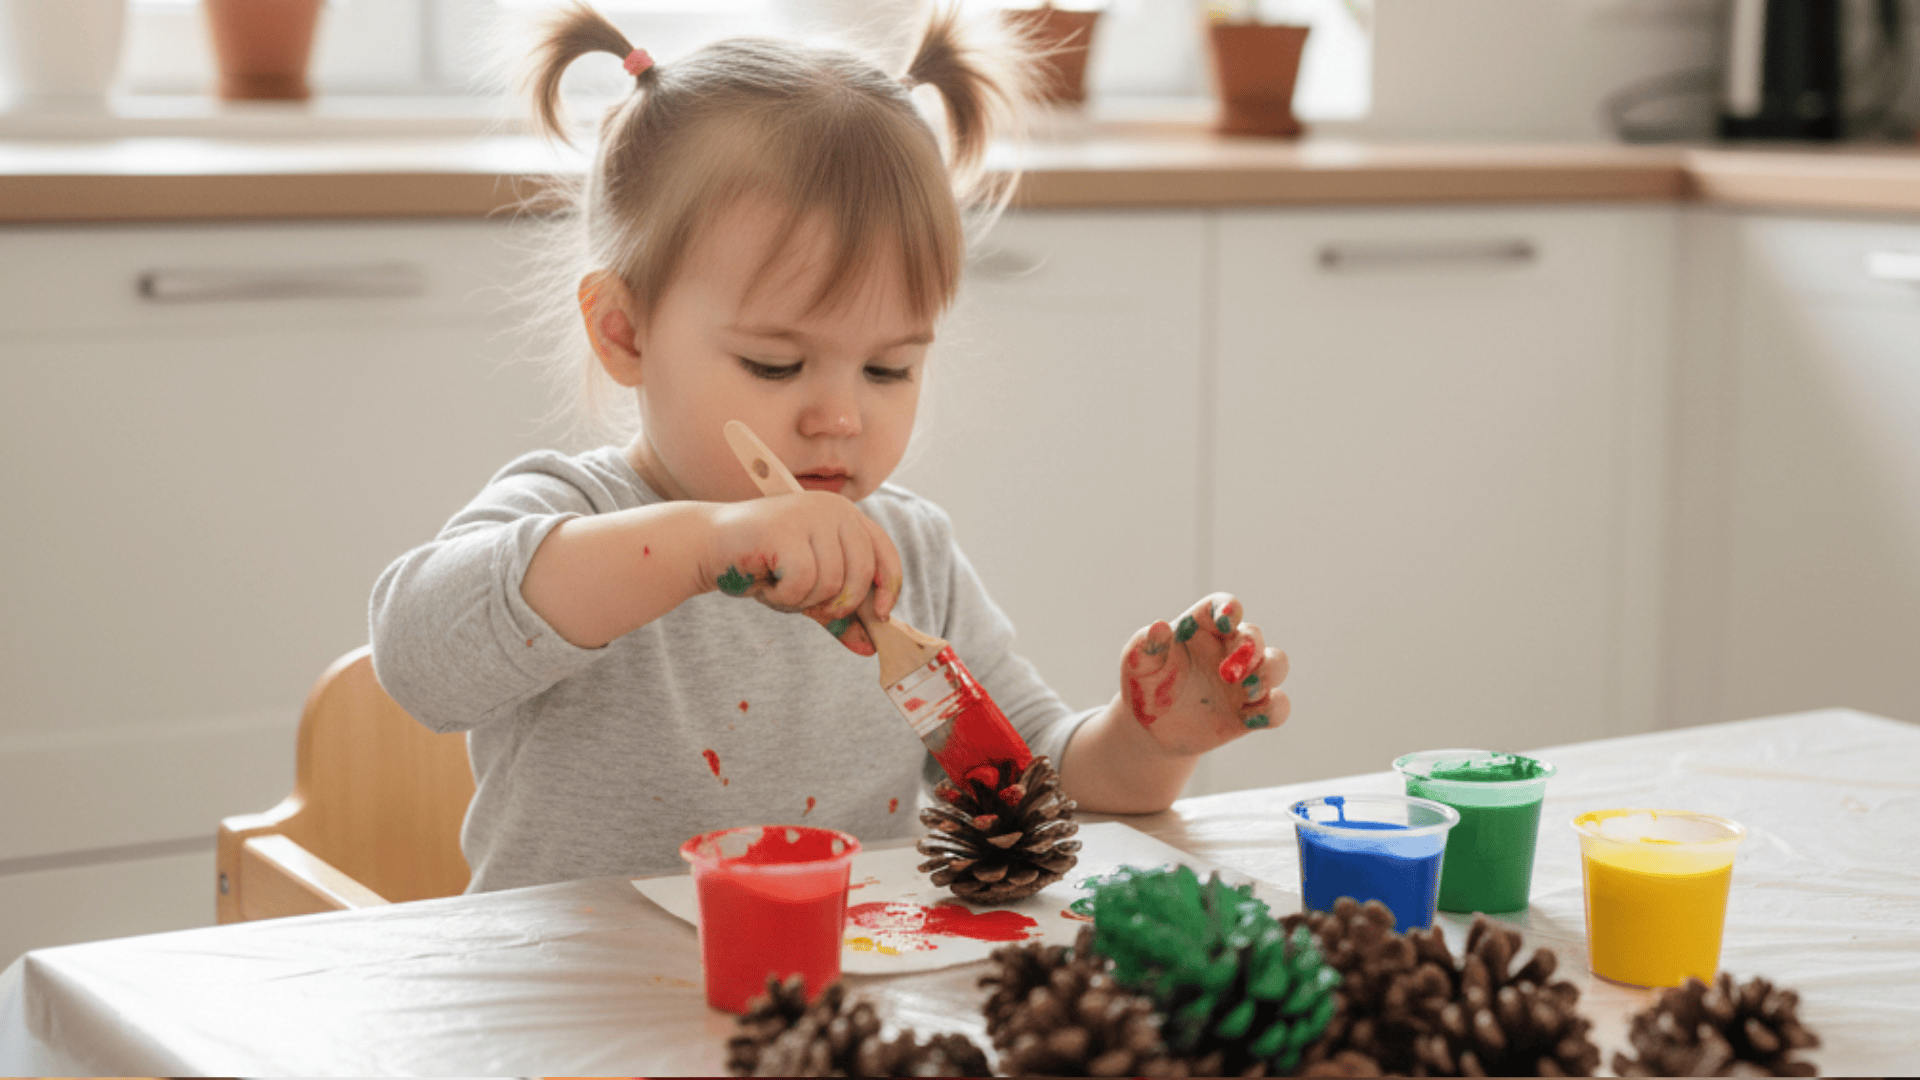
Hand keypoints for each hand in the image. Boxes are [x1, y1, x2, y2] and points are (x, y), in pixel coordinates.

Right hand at [703, 492, 901, 654]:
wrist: (709, 546)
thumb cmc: (763, 566)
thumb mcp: (810, 590)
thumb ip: (839, 614)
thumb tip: (871, 648)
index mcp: (846, 516)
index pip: (885, 553)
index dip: (888, 588)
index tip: (882, 616)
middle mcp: (833, 509)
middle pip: (861, 573)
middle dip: (839, 603)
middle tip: (808, 605)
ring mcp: (809, 516)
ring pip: (831, 582)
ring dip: (803, 601)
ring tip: (779, 587)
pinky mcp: (785, 530)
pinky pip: (803, 582)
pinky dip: (785, 597)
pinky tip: (767, 585)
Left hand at [1118, 592, 1289, 755]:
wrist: (1150, 728)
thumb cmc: (1144, 684)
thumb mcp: (1137, 663)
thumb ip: (1147, 645)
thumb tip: (1159, 627)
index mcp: (1202, 628)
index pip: (1222, 606)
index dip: (1229, 609)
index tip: (1226, 618)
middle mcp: (1228, 650)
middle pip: (1254, 635)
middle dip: (1250, 647)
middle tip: (1230, 670)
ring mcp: (1243, 681)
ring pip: (1276, 665)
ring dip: (1269, 673)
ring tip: (1247, 689)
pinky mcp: (1250, 713)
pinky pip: (1277, 708)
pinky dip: (1275, 710)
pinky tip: (1253, 717)